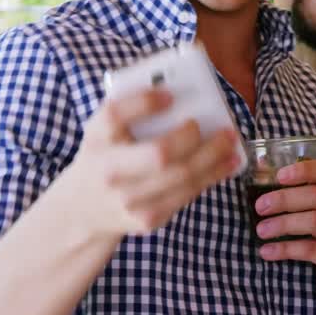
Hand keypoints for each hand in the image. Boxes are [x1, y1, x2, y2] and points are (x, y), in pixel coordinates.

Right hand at [63, 88, 242, 239]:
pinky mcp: (147, 219)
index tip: (170, 95)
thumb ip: (133, 110)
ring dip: (214, 158)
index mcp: (97, 139)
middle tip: (218, 125)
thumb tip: (180, 95)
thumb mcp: (106, 130)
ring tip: (231, 142)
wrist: (84, 209)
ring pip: (182, 178)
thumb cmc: (105, 156)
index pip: (114, 116)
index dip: (144, 102)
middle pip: (159, 154)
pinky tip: (225, 164)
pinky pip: (186, 195)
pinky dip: (211, 177)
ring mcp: (128, 200)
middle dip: (194, 138)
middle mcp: (108, 171)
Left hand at [253, 159, 315, 308]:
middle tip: (260, 207)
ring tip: (261, 230)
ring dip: (282, 224)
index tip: (279, 175)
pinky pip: (310, 249)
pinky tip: (267, 251)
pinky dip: (285, 249)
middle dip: (284, 199)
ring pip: (314, 221)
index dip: (304, 170)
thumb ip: (309, 204)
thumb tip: (267, 194)